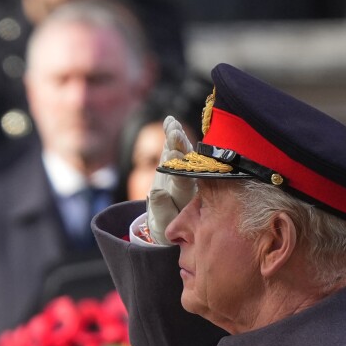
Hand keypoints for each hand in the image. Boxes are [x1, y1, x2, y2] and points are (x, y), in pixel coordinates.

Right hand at [144, 115, 195, 243]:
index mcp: (188, 195)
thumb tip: (157, 192)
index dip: (180, 168)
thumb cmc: (167, 224)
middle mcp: (189, 178)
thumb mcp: (162, 222)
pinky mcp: (174, 160)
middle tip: (176, 134)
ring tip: (173, 125)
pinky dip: (171, 133)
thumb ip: (161, 208)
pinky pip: (173, 146)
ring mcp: (182, 167)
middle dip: (180, 147)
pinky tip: (169, 121)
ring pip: (182, 150)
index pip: (185, 180)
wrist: (168, 218)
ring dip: (177, 138)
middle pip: (187, 161)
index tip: (174, 156)